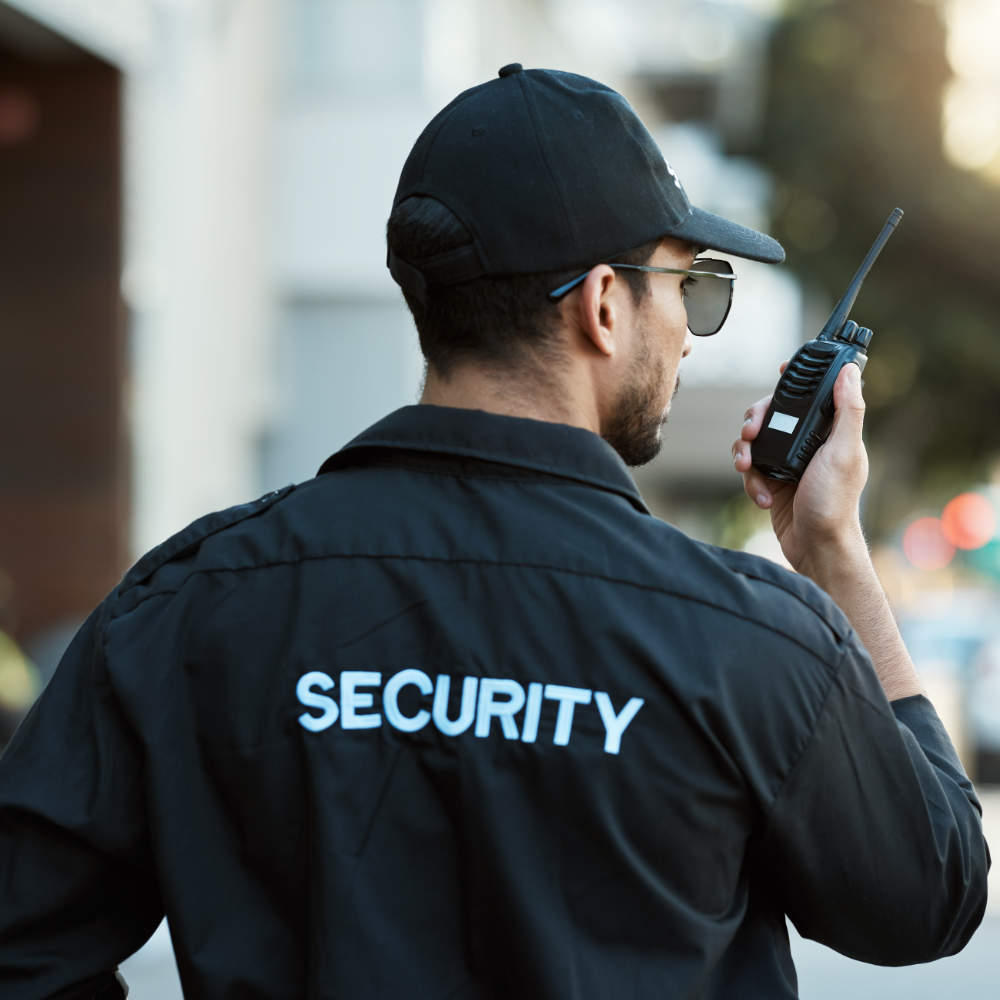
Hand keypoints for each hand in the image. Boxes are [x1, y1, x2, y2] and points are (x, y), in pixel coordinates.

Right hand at [732, 363, 868, 572]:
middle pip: (773, 415)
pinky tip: (764, 498)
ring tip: (745, 467)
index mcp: (829, 432)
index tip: (782, 372)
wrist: (816, 547)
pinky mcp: (773, 483)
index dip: (795, 381)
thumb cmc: (834, 503)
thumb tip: (849, 370)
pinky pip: (751, 470)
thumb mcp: (844, 452)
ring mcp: (789, 463)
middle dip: (755, 421)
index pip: (810, 395)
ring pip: (755, 441)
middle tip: (749, 432)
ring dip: (745, 452)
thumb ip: (848, 410)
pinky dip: (751, 482)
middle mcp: (809, 444)